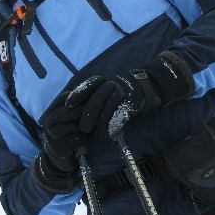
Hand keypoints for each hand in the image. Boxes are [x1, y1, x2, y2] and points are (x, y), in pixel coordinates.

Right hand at [32, 91, 90, 193]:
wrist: (60, 157)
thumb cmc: (71, 132)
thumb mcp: (72, 116)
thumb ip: (79, 104)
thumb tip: (97, 89)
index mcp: (52, 109)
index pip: (68, 97)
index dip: (84, 99)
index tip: (94, 103)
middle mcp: (48, 119)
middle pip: (74, 110)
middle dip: (88, 114)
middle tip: (97, 118)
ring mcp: (51, 134)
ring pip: (78, 125)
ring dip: (89, 128)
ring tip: (92, 130)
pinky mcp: (58, 147)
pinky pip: (79, 139)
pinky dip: (87, 139)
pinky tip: (88, 140)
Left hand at [66, 52, 193, 136]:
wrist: (147, 86)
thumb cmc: (121, 92)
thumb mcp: (106, 89)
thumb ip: (94, 97)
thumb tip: (75, 111)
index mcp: (103, 80)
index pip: (87, 85)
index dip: (77, 95)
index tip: (67, 106)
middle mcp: (112, 82)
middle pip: (97, 98)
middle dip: (89, 114)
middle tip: (84, 128)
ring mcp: (123, 90)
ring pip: (109, 106)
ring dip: (102, 123)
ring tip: (98, 135)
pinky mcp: (132, 100)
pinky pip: (121, 113)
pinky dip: (115, 124)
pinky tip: (111, 133)